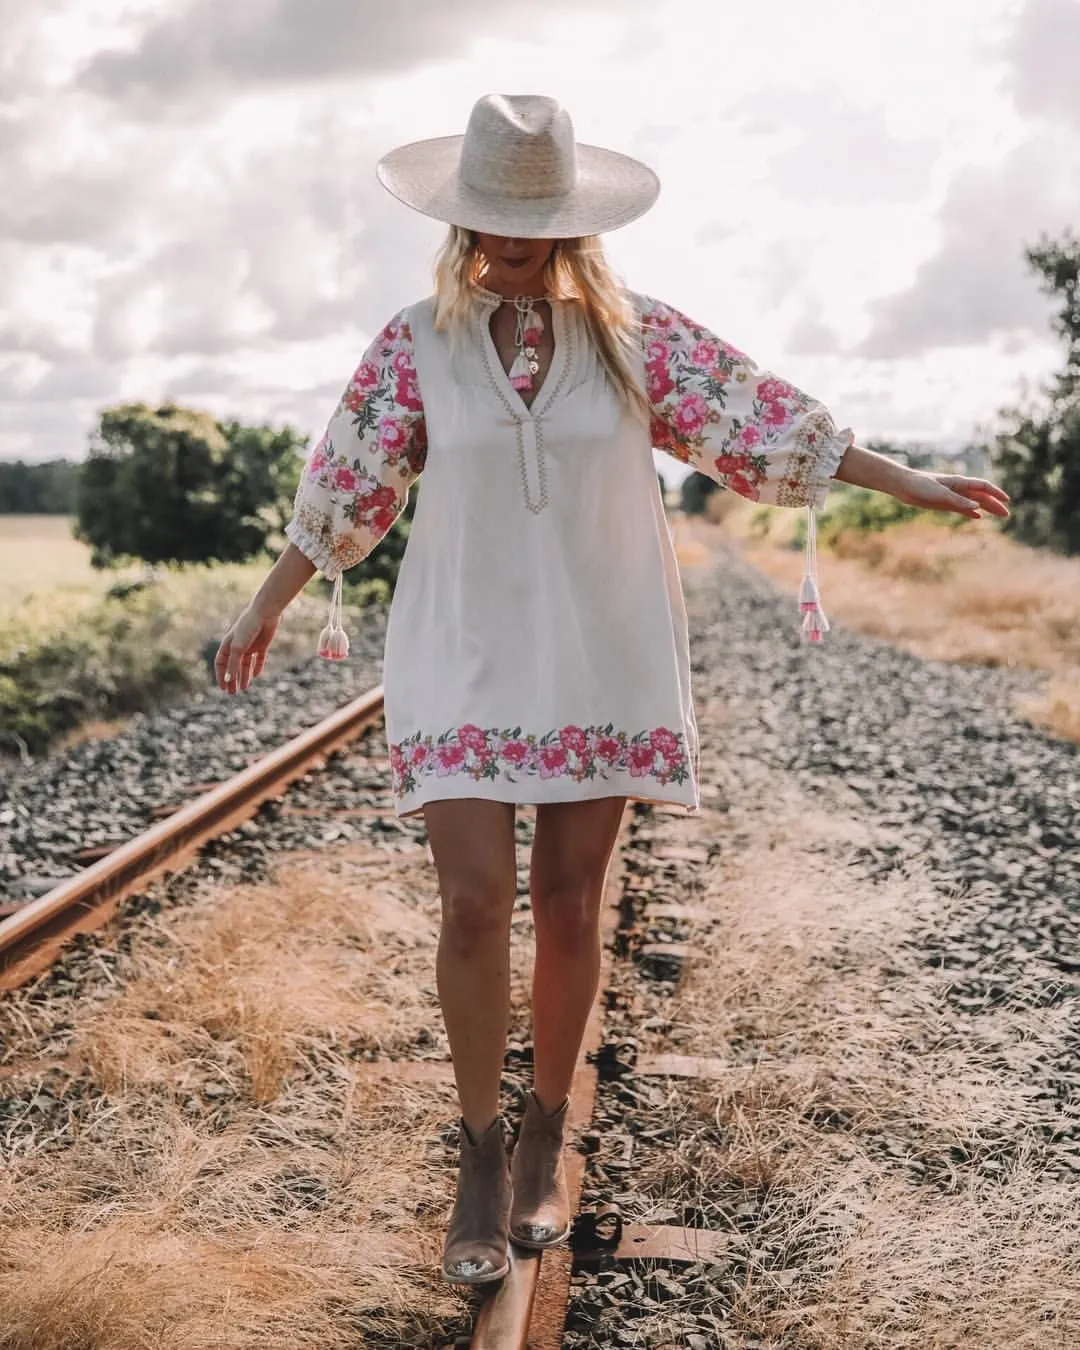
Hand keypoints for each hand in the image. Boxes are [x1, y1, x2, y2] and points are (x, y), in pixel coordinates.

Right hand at [214, 604, 280, 694]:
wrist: (265, 613)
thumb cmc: (248, 628)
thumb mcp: (238, 648)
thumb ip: (233, 664)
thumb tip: (228, 680)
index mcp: (228, 644)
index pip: (221, 663)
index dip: (221, 675)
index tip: (223, 688)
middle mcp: (238, 645)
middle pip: (233, 666)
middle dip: (232, 679)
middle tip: (232, 693)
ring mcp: (250, 645)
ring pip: (245, 664)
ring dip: (244, 676)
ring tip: (244, 688)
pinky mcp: (262, 644)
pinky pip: (258, 659)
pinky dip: (257, 667)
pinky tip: (256, 676)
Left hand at [892, 469, 1010, 519]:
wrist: (904, 486)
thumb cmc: (921, 486)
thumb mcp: (940, 495)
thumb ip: (959, 501)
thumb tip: (978, 507)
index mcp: (959, 482)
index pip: (983, 486)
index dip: (996, 493)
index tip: (1006, 500)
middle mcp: (958, 488)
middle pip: (982, 496)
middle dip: (995, 504)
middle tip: (1007, 514)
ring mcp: (952, 496)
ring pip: (974, 502)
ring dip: (987, 508)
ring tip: (998, 515)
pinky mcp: (944, 503)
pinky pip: (962, 508)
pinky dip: (971, 512)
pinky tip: (978, 517)